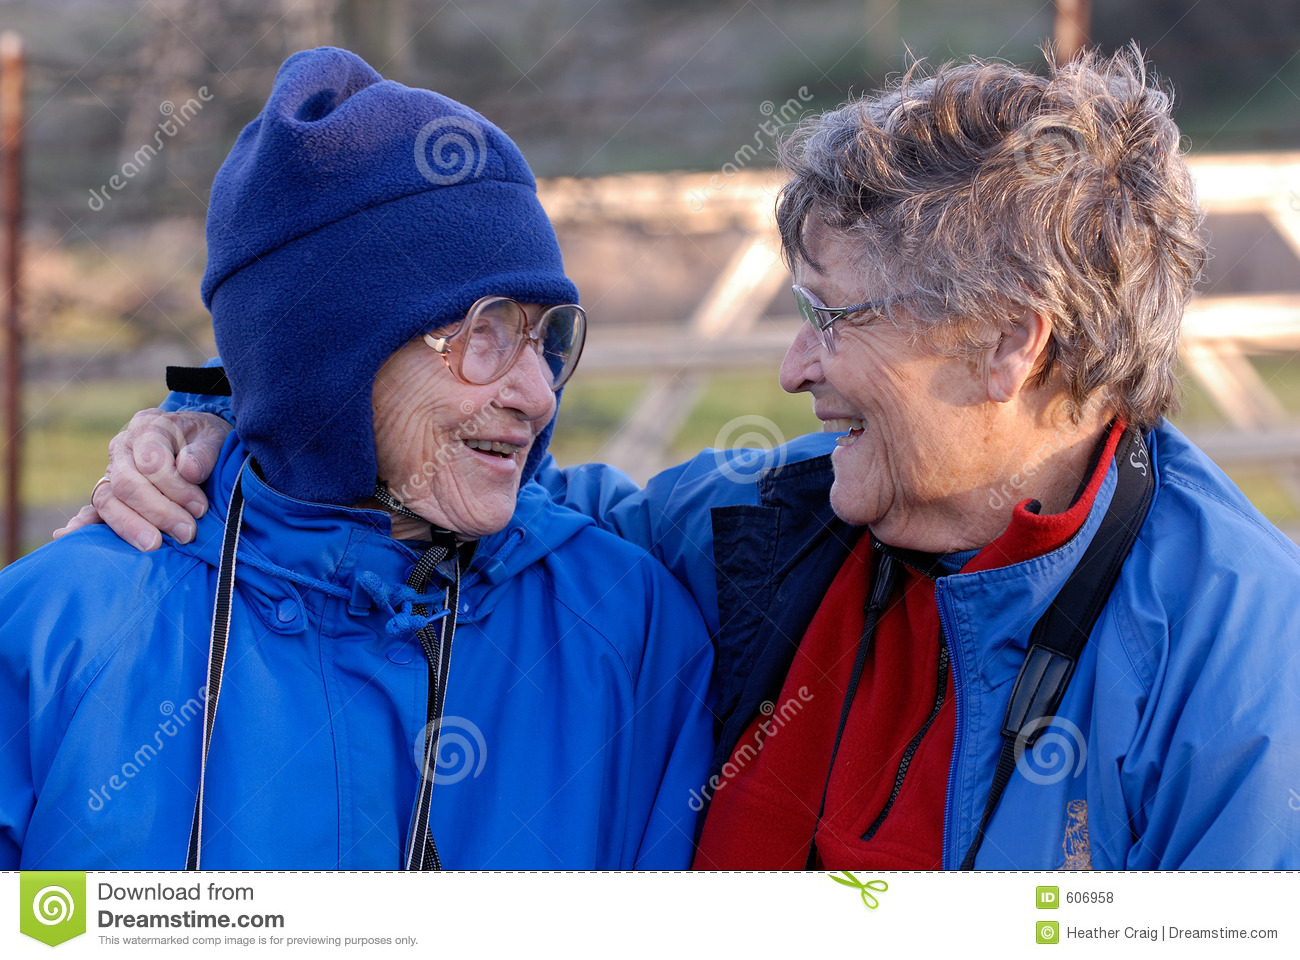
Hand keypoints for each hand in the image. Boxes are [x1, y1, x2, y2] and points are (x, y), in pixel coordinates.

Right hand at [53, 409, 231, 550]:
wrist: (197, 441)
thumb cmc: (206, 440)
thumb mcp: (214, 437)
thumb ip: (204, 452)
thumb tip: (189, 470)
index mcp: (149, 427)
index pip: (151, 461)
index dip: (175, 487)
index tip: (200, 508)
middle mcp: (123, 447)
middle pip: (127, 483)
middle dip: (158, 512)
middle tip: (187, 532)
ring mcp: (112, 470)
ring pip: (109, 500)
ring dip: (131, 526)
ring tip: (155, 546)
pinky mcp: (110, 492)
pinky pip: (92, 509)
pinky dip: (83, 523)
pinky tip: (72, 536)